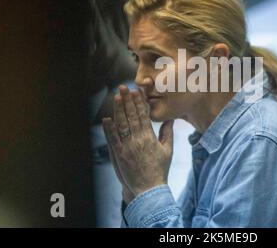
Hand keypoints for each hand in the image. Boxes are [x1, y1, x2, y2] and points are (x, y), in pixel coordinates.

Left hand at [102, 85, 173, 199]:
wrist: (149, 189)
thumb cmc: (159, 169)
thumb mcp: (168, 150)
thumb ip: (168, 133)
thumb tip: (169, 119)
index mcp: (150, 138)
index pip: (144, 115)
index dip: (140, 102)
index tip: (137, 91)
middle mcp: (138, 140)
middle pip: (131, 116)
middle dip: (127, 100)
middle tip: (124, 87)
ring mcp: (127, 147)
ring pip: (121, 125)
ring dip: (118, 110)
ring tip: (116, 97)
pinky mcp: (119, 155)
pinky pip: (112, 139)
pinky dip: (108, 129)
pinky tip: (106, 119)